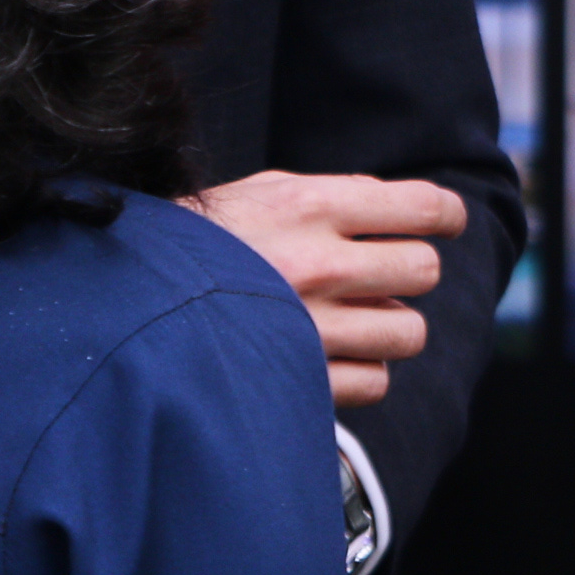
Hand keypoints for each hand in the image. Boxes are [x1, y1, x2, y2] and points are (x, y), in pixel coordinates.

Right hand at [186, 171, 467, 408]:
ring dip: (389, 325)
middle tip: (381, 274)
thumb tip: (397, 206)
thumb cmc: (197, 243)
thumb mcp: (257, 194)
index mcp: (309, 206)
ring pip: (409, 331)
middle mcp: (319, 264)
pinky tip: (331, 355)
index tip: (446, 222)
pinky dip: (363, 370)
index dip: (447, 215)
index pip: (420, 206)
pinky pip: (377, 380)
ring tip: (353, 318)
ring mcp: (313, 327)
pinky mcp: (305, 380)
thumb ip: (330, 196)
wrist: (127, 303)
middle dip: (410, 271)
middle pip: (424, 269)